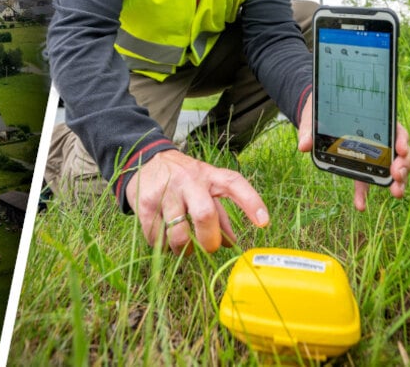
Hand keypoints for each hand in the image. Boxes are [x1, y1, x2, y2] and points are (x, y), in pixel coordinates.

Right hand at [124, 149, 268, 254]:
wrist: (145, 160)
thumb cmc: (183, 178)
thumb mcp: (205, 187)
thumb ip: (220, 215)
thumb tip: (231, 244)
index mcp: (209, 176)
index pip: (234, 184)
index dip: (251, 202)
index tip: (264, 222)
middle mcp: (188, 181)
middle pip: (204, 215)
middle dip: (209, 241)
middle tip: (208, 248)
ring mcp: (165, 192)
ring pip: (178, 233)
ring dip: (183, 249)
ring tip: (183, 248)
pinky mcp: (145, 204)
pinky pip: (156, 236)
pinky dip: (163, 245)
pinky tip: (164, 239)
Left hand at [297, 98, 409, 209]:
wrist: (316, 116)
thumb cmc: (321, 111)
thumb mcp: (314, 116)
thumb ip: (309, 130)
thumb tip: (303, 146)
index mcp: (375, 122)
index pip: (395, 130)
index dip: (402, 140)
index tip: (401, 149)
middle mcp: (379, 139)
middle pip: (399, 152)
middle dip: (403, 164)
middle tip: (398, 174)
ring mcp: (372, 155)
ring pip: (390, 168)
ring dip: (396, 181)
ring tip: (396, 192)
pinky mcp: (360, 167)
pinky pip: (365, 181)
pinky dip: (363, 194)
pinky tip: (360, 206)